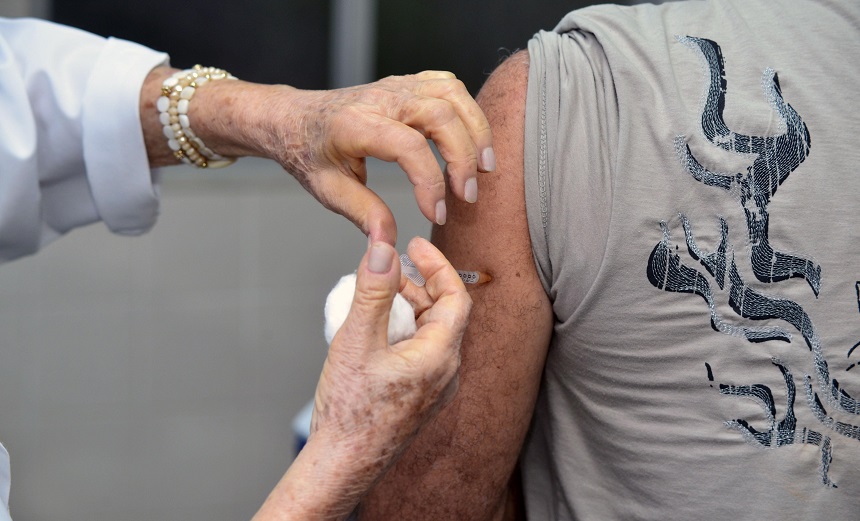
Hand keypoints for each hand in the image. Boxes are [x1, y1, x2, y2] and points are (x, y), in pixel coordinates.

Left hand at [271, 73, 493, 243]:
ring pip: (452, 94)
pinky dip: (467, 109)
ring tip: (484, 167)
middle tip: (467, 195)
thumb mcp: (329, 190)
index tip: (435, 214)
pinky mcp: (407, 84)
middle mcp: (380, 99)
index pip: (409, 147)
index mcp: (355, 125)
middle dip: (463, 157)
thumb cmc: (309, 153)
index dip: (430, 184)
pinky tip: (470, 138)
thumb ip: (364, 214)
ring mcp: (396, 86)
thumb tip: (389, 244)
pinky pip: (448, 85)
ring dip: (476, 129)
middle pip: (440, 115)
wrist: (293, 118)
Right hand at [316, 237, 469, 511]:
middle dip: (419, 284)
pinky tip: (378, 329)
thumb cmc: (351, 413)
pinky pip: (422, 351)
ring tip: (377, 295)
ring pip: (432, 332)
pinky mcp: (420, 397)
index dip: (438, 265)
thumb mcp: (357, 341)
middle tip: (390, 268)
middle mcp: (446, 373)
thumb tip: (383, 250)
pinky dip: (405, 329)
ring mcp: (435, 388)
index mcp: (440, 357)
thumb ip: (372, 291)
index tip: (415, 245)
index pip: (456, 297)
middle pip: (445, 313)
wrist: (342, 465)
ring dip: (410, 307)